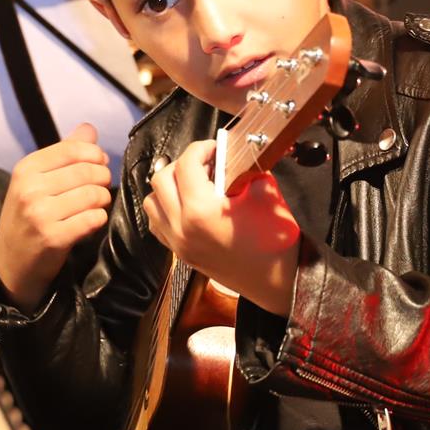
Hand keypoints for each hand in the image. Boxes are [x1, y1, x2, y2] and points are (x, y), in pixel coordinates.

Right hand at [0, 122, 113, 310]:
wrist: (9, 262)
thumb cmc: (28, 217)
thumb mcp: (37, 180)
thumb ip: (64, 152)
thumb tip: (89, 128)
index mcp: (26, 168)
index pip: (73, 149)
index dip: (95, 155)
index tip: (99, 164)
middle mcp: (30, 189)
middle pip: (87, 171)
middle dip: (103, 179)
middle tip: (100, 188)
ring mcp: (40, 214)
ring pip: (94, 194)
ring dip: (102, 200)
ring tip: (95, 205)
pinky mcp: (53, 237)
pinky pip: (93, 219)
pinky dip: (98, 219)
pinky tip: (90, 222)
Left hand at [143, 139, 299, 315]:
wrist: (277, 282)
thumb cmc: (276, 240)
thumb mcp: (266, 196)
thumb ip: (244, 170)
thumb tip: (231, 155)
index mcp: (201, 211)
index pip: (186, 164)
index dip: (201, 148)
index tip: (215, 147)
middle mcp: (181, 227)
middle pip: (161, 179)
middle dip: (183, 165)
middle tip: (207, 163)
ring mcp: (178, 243)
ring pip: (152, 202)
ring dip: (169, 186)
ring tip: (195, 183)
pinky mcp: (180, 254)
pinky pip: (157, 224)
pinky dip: (166, 208)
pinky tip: (188, 205)